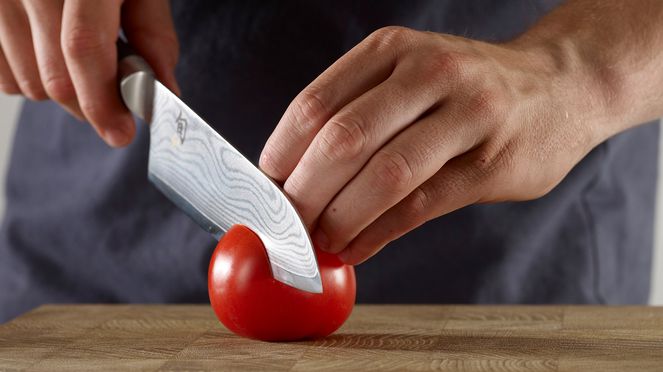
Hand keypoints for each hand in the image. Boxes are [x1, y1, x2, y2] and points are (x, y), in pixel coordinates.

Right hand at [0, 0, 178, 146]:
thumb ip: (152, 32)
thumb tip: (163, 89)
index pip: (83, 49)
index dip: (103, 101)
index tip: (121, 133)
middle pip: (54, 78)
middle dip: (91, 104)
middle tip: (114, 99)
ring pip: (25, 82)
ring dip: (60, 89)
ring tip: (79, 57)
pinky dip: (26, 76)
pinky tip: (46, 52)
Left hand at [260, 26, 607, 263]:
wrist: (560, 85)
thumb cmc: (468, 88)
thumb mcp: (409, 75)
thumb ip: (358, 116)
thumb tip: (296, 181)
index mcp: (392, 49)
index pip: (315, 105)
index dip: (281, 155)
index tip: (266, 192)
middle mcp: (429, 71)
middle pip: (344, 140)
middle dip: (305, 194)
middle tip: (286, 227)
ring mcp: (468, 114)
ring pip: (385, 174)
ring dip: (340, 219)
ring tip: (319, 243)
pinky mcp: (492, 162)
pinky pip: (421, 205)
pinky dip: (378, 233)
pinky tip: (355, 249)